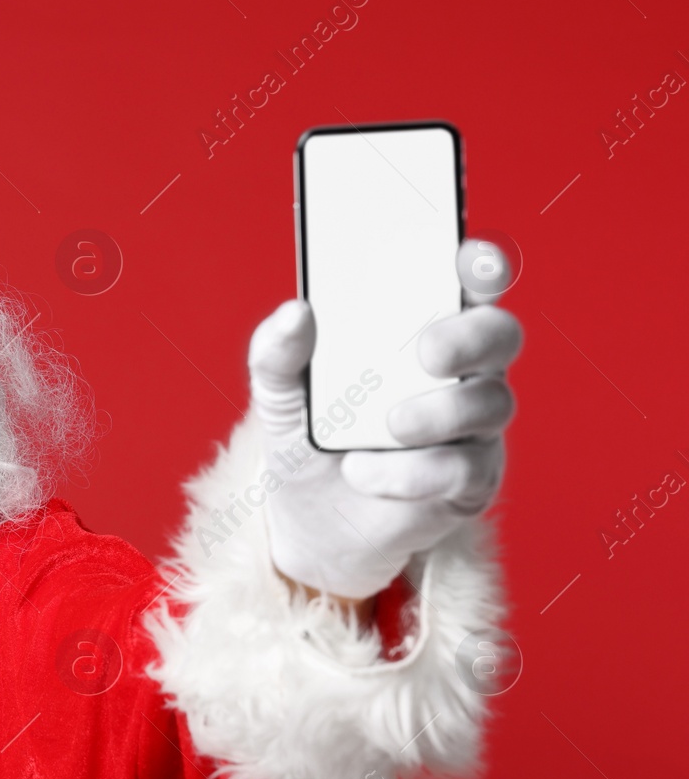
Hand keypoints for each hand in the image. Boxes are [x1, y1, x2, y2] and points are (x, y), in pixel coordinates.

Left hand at [249, 238, 522, 599]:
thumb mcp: (280, 396)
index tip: (465, 258)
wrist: (309, 521)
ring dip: (437, 414)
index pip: (466, 284)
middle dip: (470, 338)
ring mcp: (472, 425)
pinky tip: (367, 473)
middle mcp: (460, 370)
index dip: (478, 265)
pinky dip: (413, 471)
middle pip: (500, 334)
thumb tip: (293, 313)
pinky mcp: (472, 480)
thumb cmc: (308, 439)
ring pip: (490, 402)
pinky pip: (465, 468)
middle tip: (426, 353)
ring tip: (386, 428)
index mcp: (419, 330)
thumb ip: (278, 354)